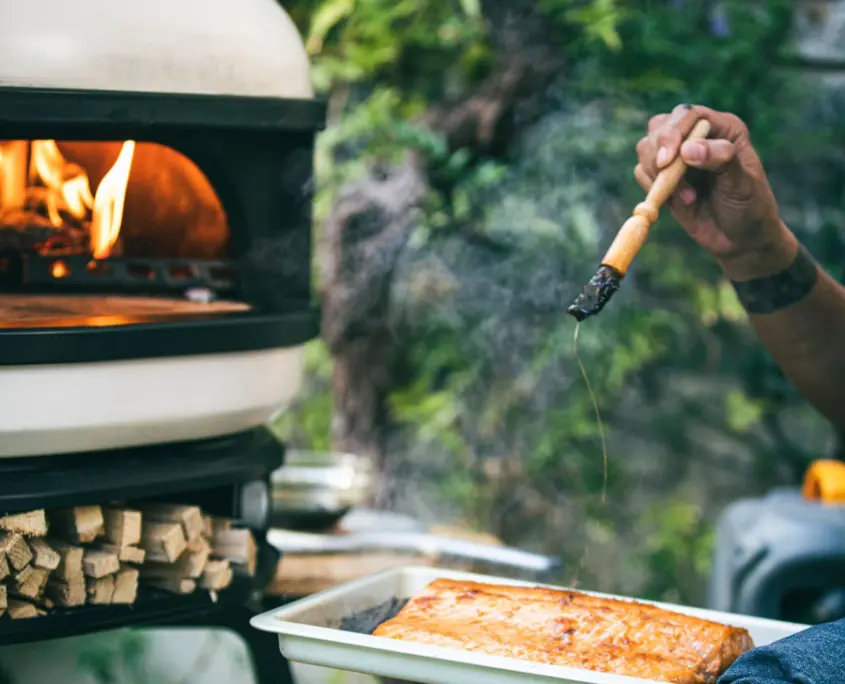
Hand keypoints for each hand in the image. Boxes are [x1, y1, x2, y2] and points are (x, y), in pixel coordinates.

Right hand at [634, 104, 796, 279]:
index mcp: (722, 129)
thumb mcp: (742, 183)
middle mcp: (697, 137)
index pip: (687, 115)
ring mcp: (678, 158)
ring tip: (686, 197)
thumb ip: (721, 160)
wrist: (740, 239)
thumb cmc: (749, 207)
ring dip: (656, 173)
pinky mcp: (664, 179)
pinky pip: (642, 173)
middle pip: (660, 127)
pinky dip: (652, 188)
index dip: (673, 133)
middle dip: (658, 152)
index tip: (667, 160)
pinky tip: (678, 203)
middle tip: (667, 175)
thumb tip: (688, 149)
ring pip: (646, 148)